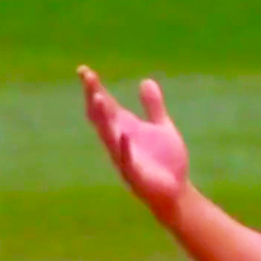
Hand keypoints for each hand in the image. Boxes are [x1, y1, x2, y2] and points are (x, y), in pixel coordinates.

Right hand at [78, 65, 190, 218]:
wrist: (176, 191)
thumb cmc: (165, 161)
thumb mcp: (162, 127)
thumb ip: (153, 106)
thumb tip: (146, 81)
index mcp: (126, 127)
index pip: (106, 105)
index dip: (95, 88)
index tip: (84, 70)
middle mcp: (120, 140)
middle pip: (102, 116)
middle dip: (94, 97)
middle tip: (88, 78)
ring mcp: (124, 157)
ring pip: (108, 135)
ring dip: (103, 118)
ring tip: (97, 98)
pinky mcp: (135, 173)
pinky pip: (127, 159)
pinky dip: (125, 146)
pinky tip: (124, 134)